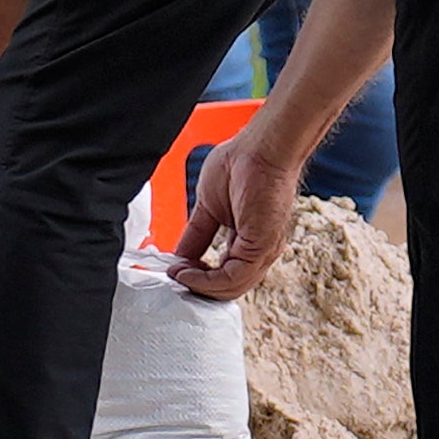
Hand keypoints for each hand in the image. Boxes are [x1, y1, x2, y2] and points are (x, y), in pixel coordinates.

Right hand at [172, 134, 303, 302]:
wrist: (260, 148)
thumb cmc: (243, 165)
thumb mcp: (208, 208)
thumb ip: (196, 236)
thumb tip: (179, 257)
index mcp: (249, 244)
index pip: (224, 276)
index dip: (199, 279)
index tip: (177, 271)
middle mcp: (260, 252)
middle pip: (227, 289)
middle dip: (197, 287)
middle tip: (175, 277)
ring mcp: (263, 252)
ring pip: (229, 289)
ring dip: (198, 286)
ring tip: (178, 274)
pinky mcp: (261, 247)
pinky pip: (232, 278)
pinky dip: (205, 280)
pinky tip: (187, 270)